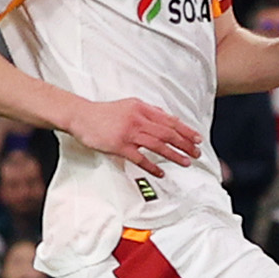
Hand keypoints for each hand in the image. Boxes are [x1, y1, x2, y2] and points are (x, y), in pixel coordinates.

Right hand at [69, 96, 204, 168]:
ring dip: (174, 155)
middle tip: (196, 153)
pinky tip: (161, 172)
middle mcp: (138, 120)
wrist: (81, 116)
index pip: (170, 121)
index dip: (186, 131)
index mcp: (143, 109)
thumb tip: (169, 117)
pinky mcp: (119, 146)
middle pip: (168, 133)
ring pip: (158, 145)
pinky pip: (140, 158)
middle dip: (185, 144)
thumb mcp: (130, 105)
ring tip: (186, 162)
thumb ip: (149, 111)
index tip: (198, 139)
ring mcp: (129, 133)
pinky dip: (152, 166)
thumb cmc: (105, 112)